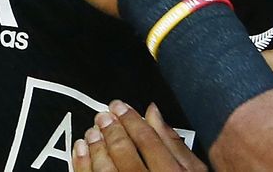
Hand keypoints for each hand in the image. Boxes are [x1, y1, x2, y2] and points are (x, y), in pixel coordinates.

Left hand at [73, 102, 206, 171]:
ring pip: (106, 171)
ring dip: (96, 148)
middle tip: (102, 115)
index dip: (132, 120)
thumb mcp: (191, 171)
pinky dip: (83, 166)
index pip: (149, 140)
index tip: (119, 105)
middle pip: (126, 153)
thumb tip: (153, 111)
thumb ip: (173, 142)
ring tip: (91, 131)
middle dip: (112, 130)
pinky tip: (80, 150)